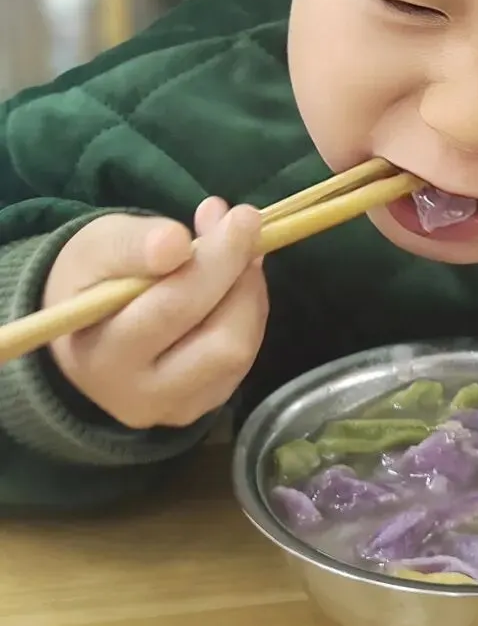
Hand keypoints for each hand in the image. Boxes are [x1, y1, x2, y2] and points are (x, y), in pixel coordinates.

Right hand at [45, 199, 267, 430]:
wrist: (81, 328)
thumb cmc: (91, 280)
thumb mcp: (98, 248)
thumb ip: (133, 245)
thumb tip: (176, 243)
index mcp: (104, 356)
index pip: (173, 310)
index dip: (216, 262)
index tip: (241, 218)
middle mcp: (140, 396)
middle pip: (221, 343)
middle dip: (241, 278)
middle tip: (244, 225)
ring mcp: (176, 407)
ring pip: (240, 351)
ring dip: (249, 292)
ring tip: (235, 249)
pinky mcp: (204, 404)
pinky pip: (244, 358)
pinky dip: (248, 312)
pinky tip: (231, 282)